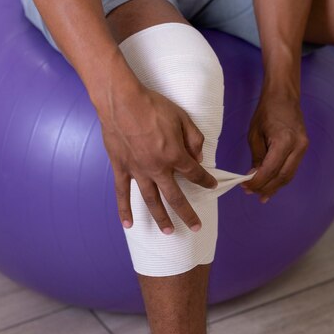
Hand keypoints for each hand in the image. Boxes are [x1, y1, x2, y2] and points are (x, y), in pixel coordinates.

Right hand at [98, 83, 218, 234]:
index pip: (195, 174)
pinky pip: (122, 193)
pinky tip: (128, 224)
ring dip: (161, 218)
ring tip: (169, 231)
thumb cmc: (153, 106)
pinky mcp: (121, 168)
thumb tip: (198, 157)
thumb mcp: (182, 117)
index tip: (212, 186)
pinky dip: (124, 209)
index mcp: (175, 155)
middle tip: (196, 227)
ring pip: (151, 200)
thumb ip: (194, 139)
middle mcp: (158, 168)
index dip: (205, 181)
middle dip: (188, 213)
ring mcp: (138, 171)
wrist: (122, 102)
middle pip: (176, 197)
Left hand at [241, 86, 308, 202]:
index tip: (245, 187)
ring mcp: (303, 147)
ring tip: (261, 195)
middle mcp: (298, 146)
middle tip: (252, 194)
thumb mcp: (254, 134)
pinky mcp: (304, 147)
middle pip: (282, 176)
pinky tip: (271, 185)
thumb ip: (256, 157)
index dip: (257, 182)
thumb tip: (254, 175)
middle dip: (266, 188)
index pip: (270, 170)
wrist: (284, 95)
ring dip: (275, 186)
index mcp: (284, 141)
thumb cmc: (266, 111)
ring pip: (289, 175)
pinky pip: (292, 168)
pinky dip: (281, 178)